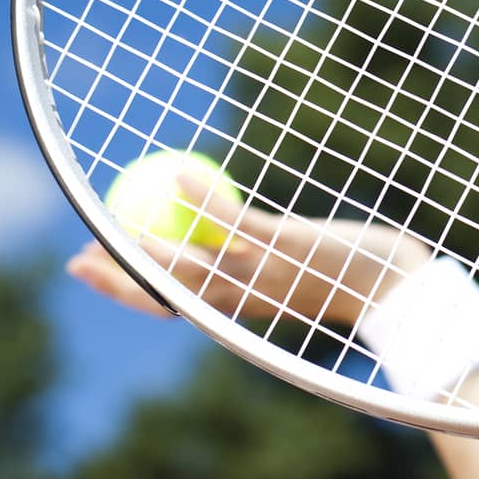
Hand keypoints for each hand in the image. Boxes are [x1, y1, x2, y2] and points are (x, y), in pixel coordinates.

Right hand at [67, 168, 430, 326]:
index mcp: (243, 305)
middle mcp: (249, 296)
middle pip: (169, 294)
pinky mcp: (288, 245)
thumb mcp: (291, 265)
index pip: (172, 304)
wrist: (398, 282)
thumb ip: (254, 252)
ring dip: (147, 252)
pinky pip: (235, 222)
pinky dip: (202, 199)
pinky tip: (180, 173)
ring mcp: (266, 272)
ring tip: (113, 229)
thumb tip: (218, 221)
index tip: (90, 268)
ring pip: (193, 268)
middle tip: (81, 258)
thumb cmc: (345, 270)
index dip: (126, 290)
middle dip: (120, 283)